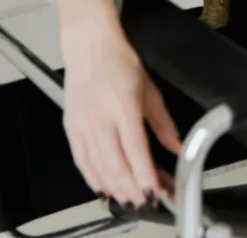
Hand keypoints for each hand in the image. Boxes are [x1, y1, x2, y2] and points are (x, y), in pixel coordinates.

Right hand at [62, 25, 180, 209]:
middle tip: (143, 200)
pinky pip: (81, 159)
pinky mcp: (70, 127)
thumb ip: (163, 123)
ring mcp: (82, 124)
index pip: (135, 149)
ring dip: (113, 186)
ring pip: (97, 165)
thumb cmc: (120, 63)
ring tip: (127, 198)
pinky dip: (92, 177)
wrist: (89, 46)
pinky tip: (103, 187)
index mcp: (123, 106)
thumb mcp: (150, 90)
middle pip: (115, 163)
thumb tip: (176, 146)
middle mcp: (100, 117)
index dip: (144, 174)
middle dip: (130, 187)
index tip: (154, 189)